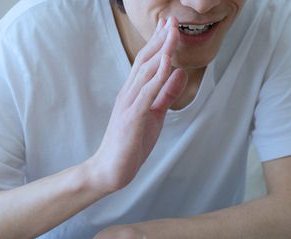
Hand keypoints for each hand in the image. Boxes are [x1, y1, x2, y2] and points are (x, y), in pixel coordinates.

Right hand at [89, 17, 188, 193]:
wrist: (110, 169)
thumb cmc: (131, 143)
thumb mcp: (155, 115)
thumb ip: (166, 94)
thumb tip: (180, 73)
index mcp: (133, 92)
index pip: (147, 61)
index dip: (159, 42)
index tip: (170, 25)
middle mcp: (129, 92)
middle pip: (146, 59)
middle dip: (160, 38)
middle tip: (172, 19)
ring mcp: (129, 103)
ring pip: (147, 71)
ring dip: (162, 50)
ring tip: (173, 32)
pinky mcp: (133, 116)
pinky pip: (148, 92)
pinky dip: (159, 76)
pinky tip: (168, 63)